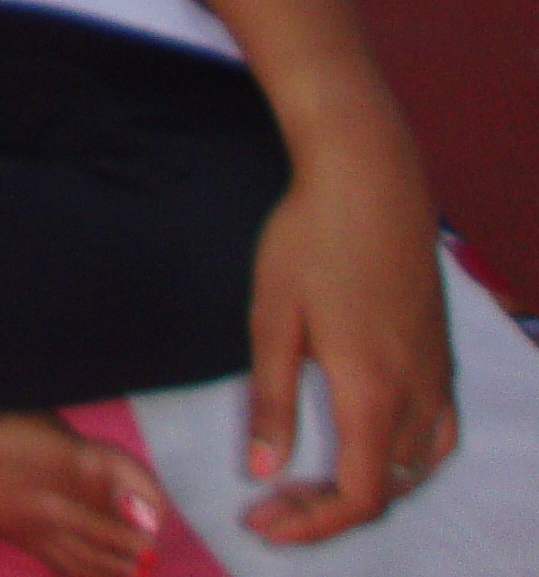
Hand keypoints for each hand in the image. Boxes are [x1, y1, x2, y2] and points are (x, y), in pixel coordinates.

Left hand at [241, 134, 456, 542]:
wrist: (371, 181)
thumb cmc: (311, 240)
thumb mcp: (271, 318)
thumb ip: (270, 399)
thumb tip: (262, 470)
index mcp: (372, 394)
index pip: (360, 496)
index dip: (313, 523)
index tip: (263, 523)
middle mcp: (417, 395)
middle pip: (390, 489)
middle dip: (330, 510)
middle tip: (272, 504)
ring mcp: (438, 376)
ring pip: (419, 466)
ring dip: (371, 487)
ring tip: (312, 482)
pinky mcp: (442, 355)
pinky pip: (439, 431)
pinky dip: (409, 458)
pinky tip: (374, 444)